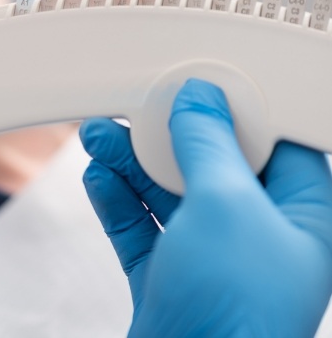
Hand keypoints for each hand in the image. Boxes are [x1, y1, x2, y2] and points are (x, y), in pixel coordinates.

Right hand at [80, 79, 331, 336]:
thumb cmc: (235, 314)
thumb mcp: (226, 205)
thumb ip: (209, 144)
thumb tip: (200, 99)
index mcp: (300, 218)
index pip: (275, 144)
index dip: (236, 111)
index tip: (199, 85)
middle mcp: (257, 237)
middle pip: (208, 164)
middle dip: (165, 136)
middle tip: (134, 110)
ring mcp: (209, 258)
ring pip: (169, 192)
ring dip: (131, 162)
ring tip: (99, 136)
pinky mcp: (169, 276)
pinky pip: (142, 224)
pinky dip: (119, 199)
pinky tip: (100, 176)